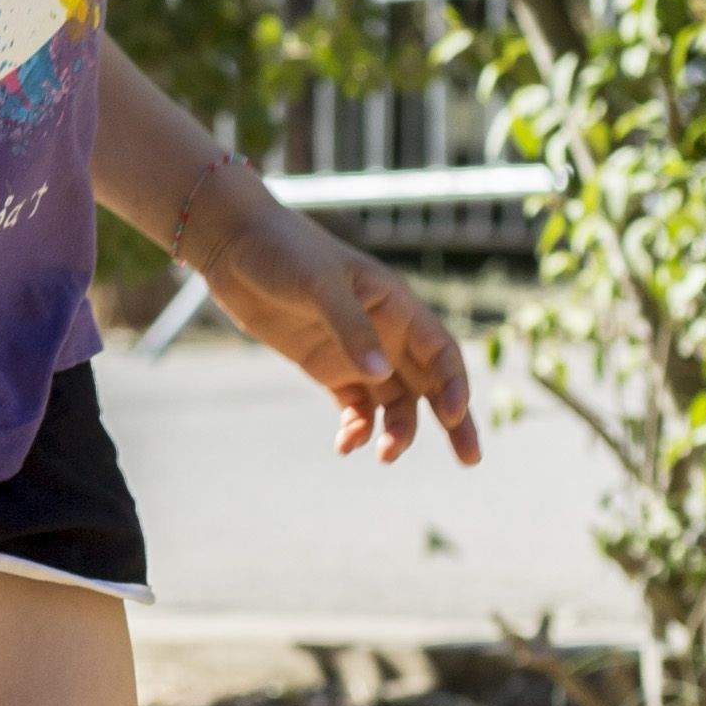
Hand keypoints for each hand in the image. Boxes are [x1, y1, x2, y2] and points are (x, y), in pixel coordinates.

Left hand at [203, 207, 484, 464]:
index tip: (453, 415)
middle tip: (470, 459)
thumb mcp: (318, 285)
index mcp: (396, 305)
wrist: (234, 246)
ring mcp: (357, 352)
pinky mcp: (327, 367)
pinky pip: (355, 406)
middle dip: (453, 421)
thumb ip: (350, 328)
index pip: (440, 351)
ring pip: (395, 401)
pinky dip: (357, 428)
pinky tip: (346, 446)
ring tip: (385, 456)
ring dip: (397, 430)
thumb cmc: (283, 253)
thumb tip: (381, 374)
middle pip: (430, 383)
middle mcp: (386, 332)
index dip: (454, 383)